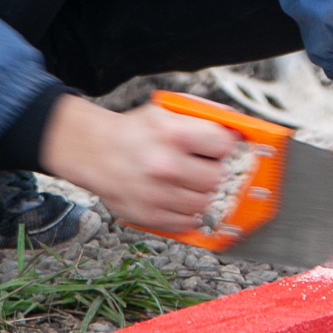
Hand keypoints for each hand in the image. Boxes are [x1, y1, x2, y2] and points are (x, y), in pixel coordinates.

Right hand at [39, 95, 238, 230]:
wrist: (95, 152)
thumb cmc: (135, 132)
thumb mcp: (167, 111)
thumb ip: (204, 116)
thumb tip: (237, 129)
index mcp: (173, 134)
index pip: (223, 145)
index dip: (222, 146)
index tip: (217, 147)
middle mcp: (165, 166)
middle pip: (216, 177)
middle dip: (212, 170)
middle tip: (200, 165)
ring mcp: (157, 194)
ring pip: (204, 202)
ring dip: (200, 192)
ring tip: (186, 181)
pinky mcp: (150, 216)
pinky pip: (187, 221)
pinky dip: (187, 212)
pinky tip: (176, 196)